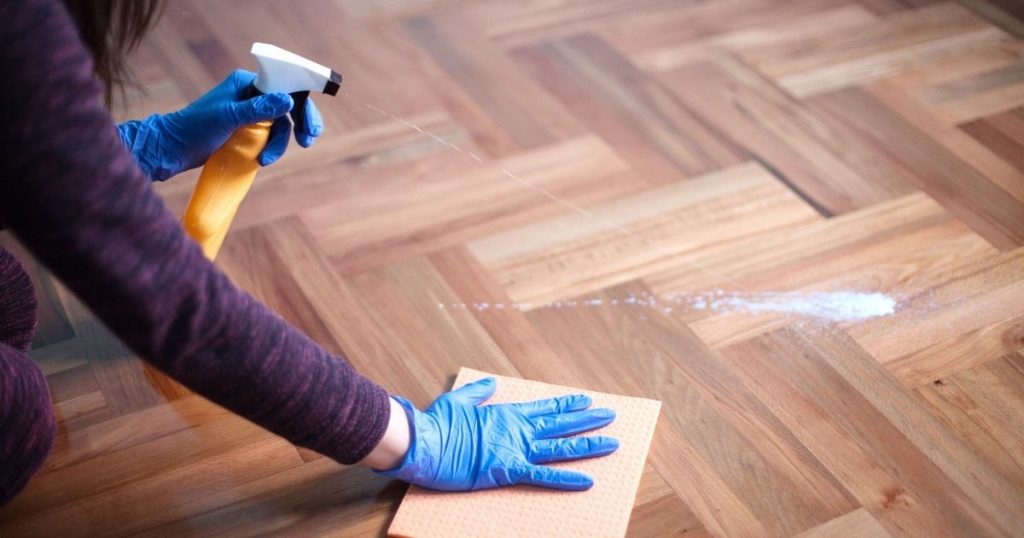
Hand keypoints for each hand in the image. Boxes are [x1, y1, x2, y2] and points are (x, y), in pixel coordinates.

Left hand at [116, 69, 323, 180]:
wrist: (173, 149)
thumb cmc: (195, 128)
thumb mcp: (229, 117)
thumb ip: (259, 108)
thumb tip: (289, 100)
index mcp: (246, 83)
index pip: (284, 85)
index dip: (301, 101)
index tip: (310, 123)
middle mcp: (251, 95)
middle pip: (287, 106)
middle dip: (299, 123)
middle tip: (308, 140)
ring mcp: (250, 114)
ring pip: (279, 126)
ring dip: (280, 144)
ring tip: (267, 159)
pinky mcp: (247, 131)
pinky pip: (269, 137)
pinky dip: (271, 148)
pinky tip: (264, 159)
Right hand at [378, 377, 618, 490]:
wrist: (423, 442)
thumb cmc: (436, 424)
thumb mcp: (459, 401)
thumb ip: (479, 393)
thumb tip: (491, 383)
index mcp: (506, 413)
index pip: (544, 408)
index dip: (567, 405)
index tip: (587, 401)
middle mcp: (516, 429)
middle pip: (560, 424)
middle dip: (587, 421)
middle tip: (611, 416)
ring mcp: (515, 449)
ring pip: (559, 447)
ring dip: (587, 446)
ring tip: (611, 443)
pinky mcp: (508, 470)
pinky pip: (543, 476)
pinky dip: (566, 479)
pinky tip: (587, 481)